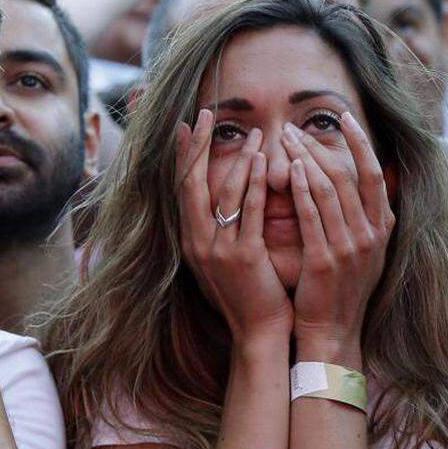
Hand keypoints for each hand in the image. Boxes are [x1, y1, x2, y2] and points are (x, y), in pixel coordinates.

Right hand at [177, 109, 293, 344]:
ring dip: (239, 159)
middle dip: (197, 146)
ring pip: (225, 193)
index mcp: (191, 241)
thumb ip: (220, 228)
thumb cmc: (248, 295)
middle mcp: (198, 243)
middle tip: (204, 115)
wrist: (258, 333)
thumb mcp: (223, 258)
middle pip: (192, 184)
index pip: (182, 188)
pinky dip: (257, 184)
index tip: (185, 125)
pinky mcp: (244, 257)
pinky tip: (265, 162)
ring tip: (254, 134)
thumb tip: (223, 195)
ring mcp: (218, 251)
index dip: (182, 155)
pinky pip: (250, 212)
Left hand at [281, 112, 393, 363]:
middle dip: (321, 145)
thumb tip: (383, 174)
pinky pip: (314, 216)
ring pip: (330, 189)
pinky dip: (303, 189)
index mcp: (382, 227)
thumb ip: (371, 214)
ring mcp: (351, 248)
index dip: (360, 141)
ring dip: (307, 159)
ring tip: (286, 140)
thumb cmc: (342, 287)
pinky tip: (291, 169)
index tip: (343, 116)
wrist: (333, 331)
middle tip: (296, 126)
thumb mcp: (368, 249)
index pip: (373, 172)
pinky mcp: (326, 261)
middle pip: (348, 174)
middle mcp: (371, 234)